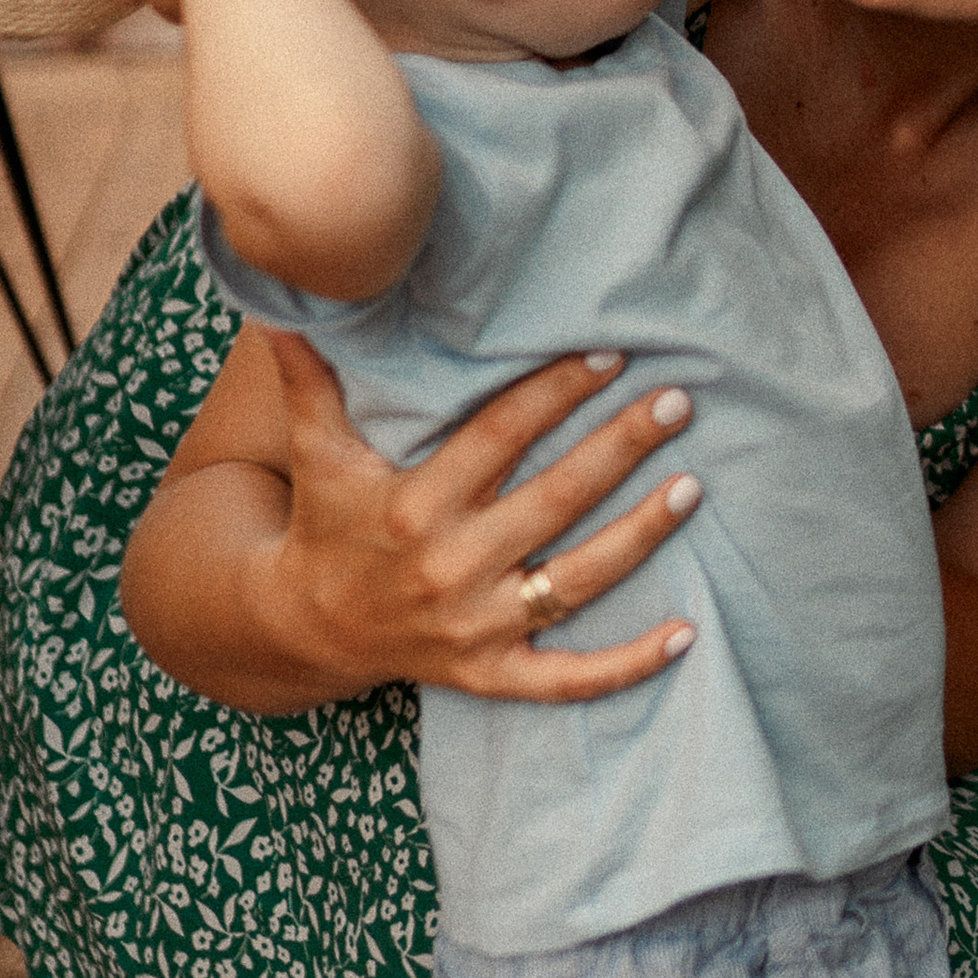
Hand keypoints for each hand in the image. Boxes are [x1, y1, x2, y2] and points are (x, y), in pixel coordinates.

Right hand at [264, 334, 703, 703]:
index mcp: (414, 504)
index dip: (556, 392)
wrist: (302, 628)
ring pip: (576, 580)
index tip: (609, 355)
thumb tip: (284, 298)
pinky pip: (568, 678)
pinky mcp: (489, 673)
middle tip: (678, 401)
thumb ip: (311, 375)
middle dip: (620, 447)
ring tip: (692, 486)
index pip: (501, 436)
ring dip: (640, 536)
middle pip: (555, 499)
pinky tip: (685, 635)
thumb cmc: (325, 523)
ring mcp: (475, 626)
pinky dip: (627, 666)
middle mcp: (450, 566)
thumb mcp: (316, 449)